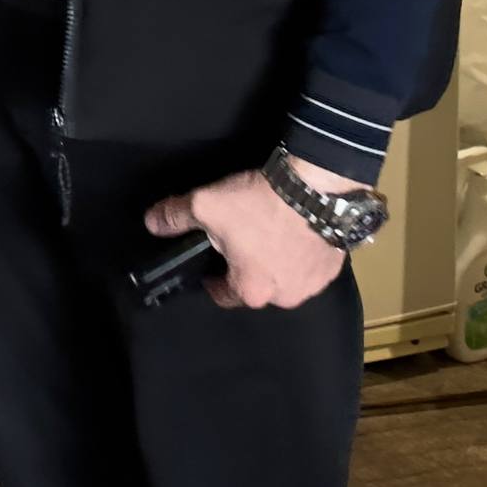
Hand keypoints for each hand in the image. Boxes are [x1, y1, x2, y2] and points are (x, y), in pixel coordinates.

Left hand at [145, 157, 353, 309]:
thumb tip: (152, 224)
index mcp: (250, 292)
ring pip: (284, 277)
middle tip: (240, 238)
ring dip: (275, 262)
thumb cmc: (257, 205)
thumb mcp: (204, 205)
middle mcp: (284, 298)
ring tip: (268, 232)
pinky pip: (308, 265)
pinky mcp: (335, 268)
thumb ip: (174, 217)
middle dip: (246, 267)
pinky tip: (293, 231)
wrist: (315, 188)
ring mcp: (314, 285)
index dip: (212, 278)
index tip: (209, 261)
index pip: (223, 295)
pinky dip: (299, 253)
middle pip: (256, 286)